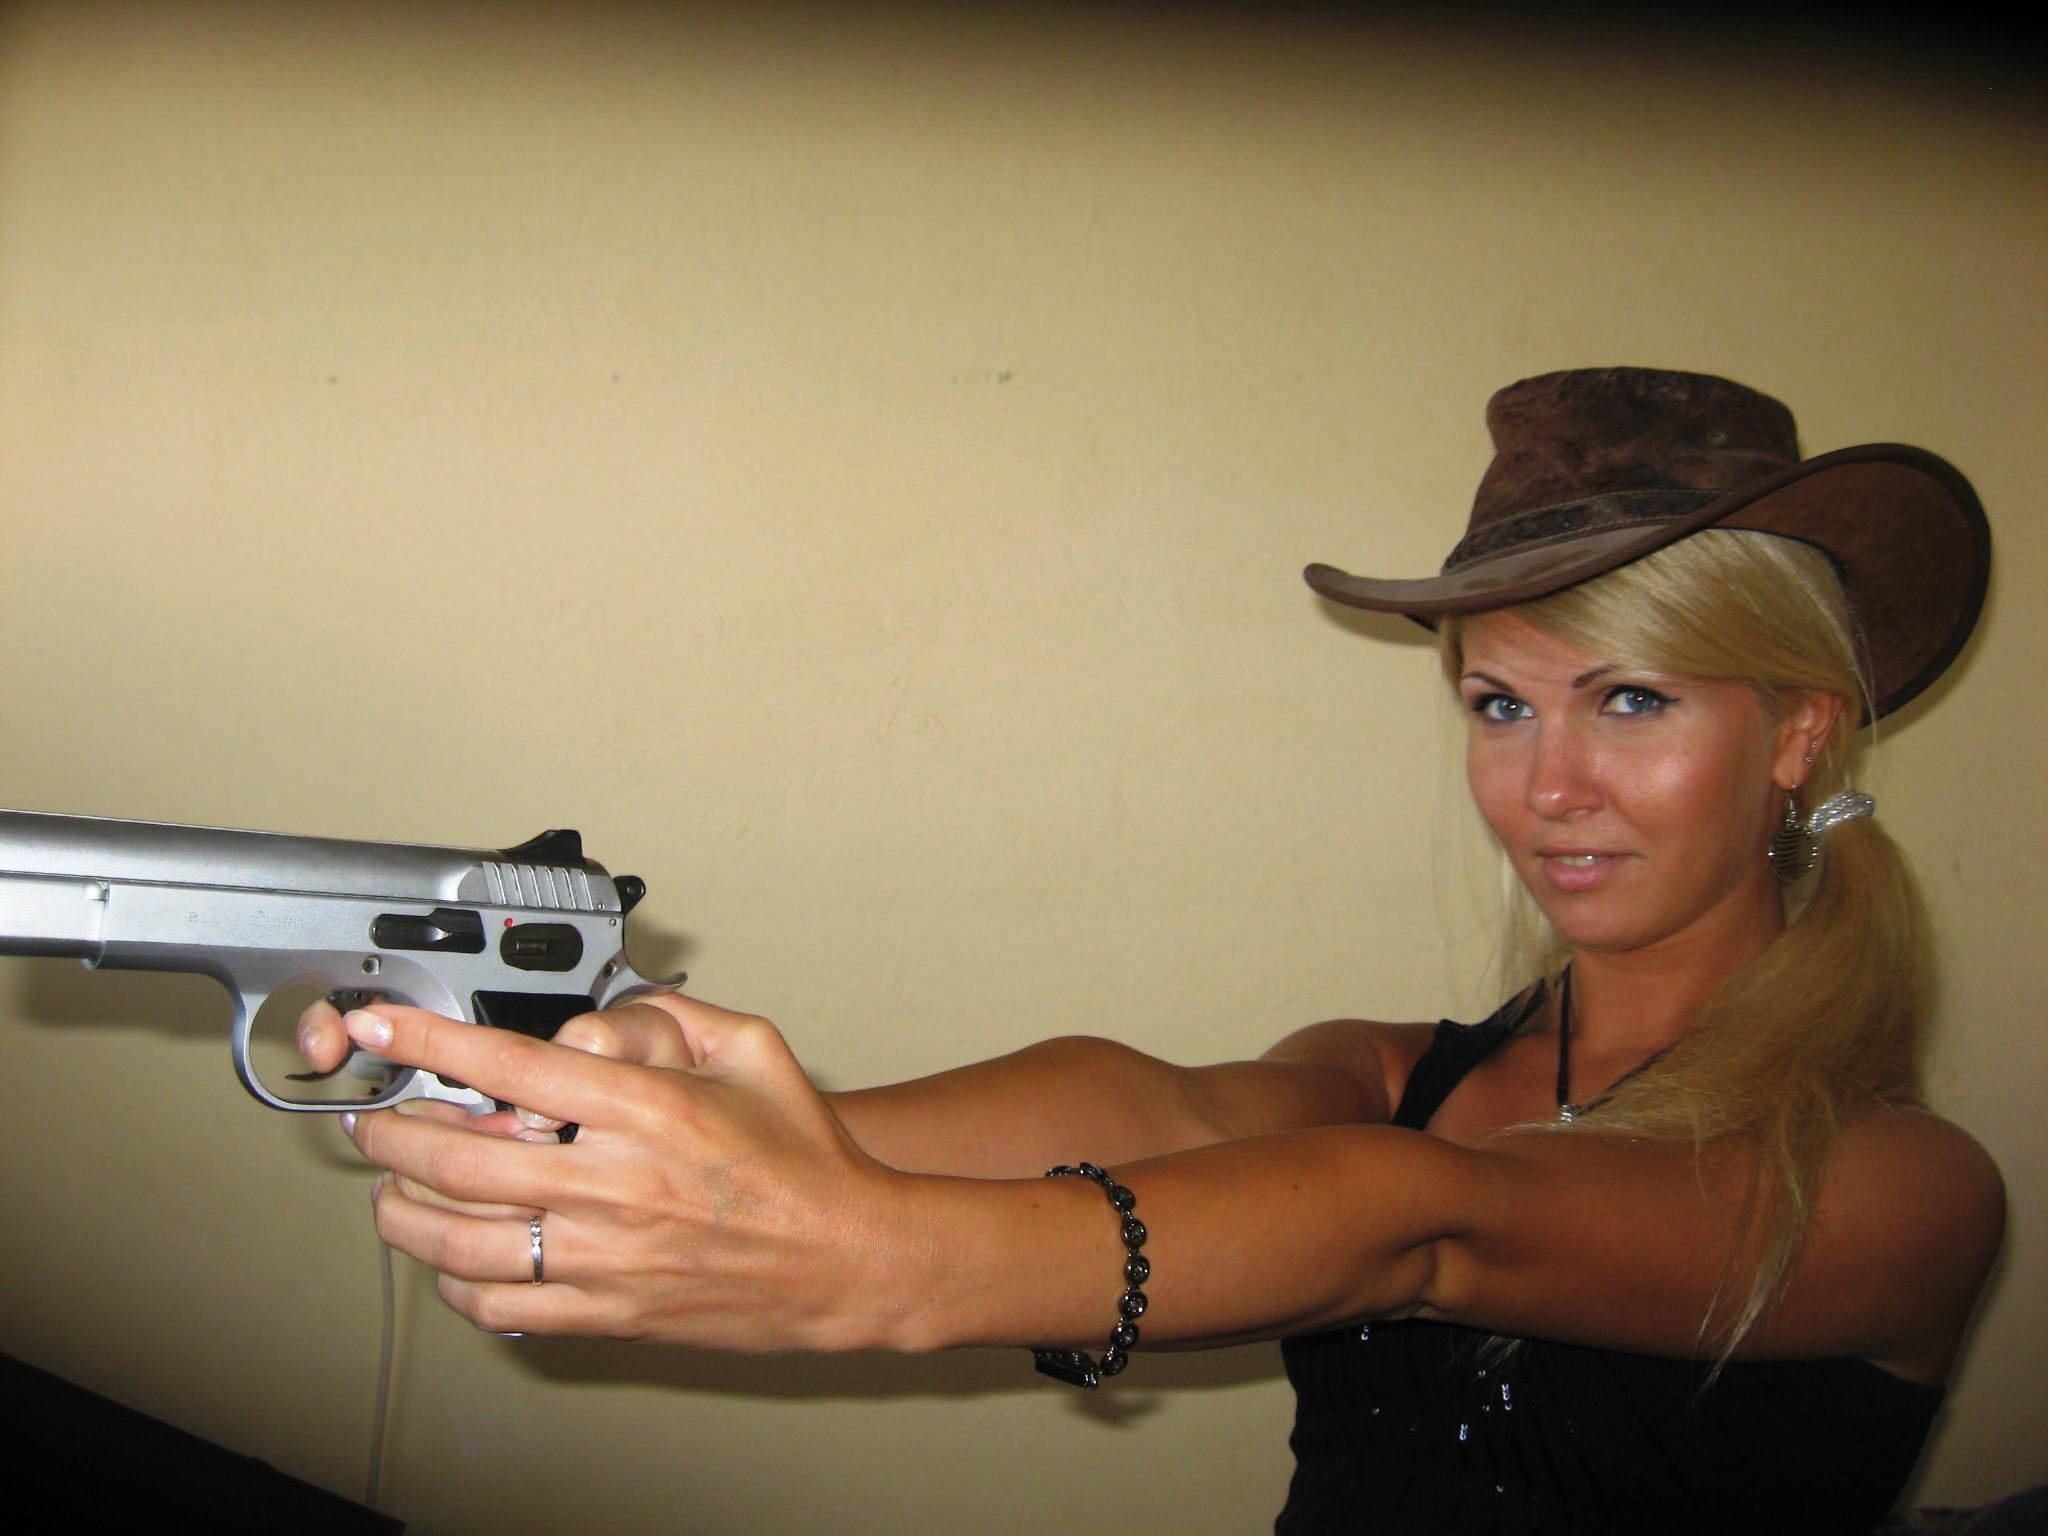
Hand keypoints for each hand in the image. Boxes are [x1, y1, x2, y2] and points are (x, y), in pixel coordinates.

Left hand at [333, 995, 916, 1349]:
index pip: (511, 1066)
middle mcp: (615, 1183)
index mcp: (647, 1110)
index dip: (431, 1040)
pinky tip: (452, 1257)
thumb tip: (608, 1009)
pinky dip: (456, 1280)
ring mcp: (606, 1257)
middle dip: (395, 1131)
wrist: (847, 1259)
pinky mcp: (607, 1314)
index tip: (385, 1027)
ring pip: (461, 1241)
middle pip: (460, 1158)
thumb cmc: (806, 1158)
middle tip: (378, 1118)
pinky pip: (500, 1305)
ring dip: (405, 1210)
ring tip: (393, 1188)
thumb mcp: (755, 1050)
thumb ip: (676, 1014)